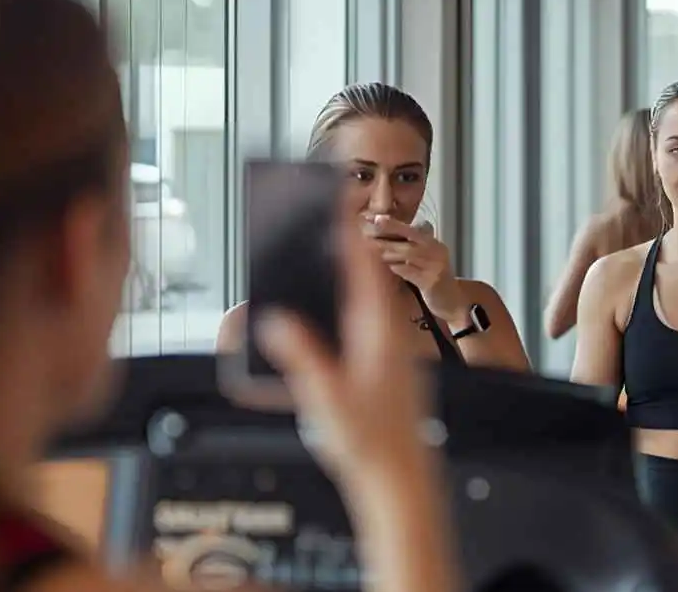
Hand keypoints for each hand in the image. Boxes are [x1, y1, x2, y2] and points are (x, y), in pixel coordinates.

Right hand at [257, 219, 437, 487]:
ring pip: (366, 295)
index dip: (349, 229)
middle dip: (342, 243)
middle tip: (319, 212)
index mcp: (378, 331)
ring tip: (319, 248)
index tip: (338, 198)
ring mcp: (389, 347)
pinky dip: (348, 299)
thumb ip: (302, 357)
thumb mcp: (327, 398)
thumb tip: (274, 322)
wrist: (403, 479)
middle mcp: (388, 333)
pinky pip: (366, 317)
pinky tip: (327, 303)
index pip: (363, 266)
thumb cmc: (372, 442)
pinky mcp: (386, 363)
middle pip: (364, 274)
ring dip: (345, 271)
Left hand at [370, 216, 465, 316]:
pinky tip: (392, 267)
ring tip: (379, 252)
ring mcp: (435, 266)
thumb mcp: (427, 260)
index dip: (394, 224)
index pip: (413, 229)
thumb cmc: (434, 280)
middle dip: (388, 235)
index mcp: (435, 244)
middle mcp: (437, 252)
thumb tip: (386, 237)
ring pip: (408, 253)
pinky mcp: (431, 281)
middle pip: (410, 238)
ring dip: (390, 253)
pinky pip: (409, 271)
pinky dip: (397, 268)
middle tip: (369, 234)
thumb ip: (412, 248)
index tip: (377, 218)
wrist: (452, 302)